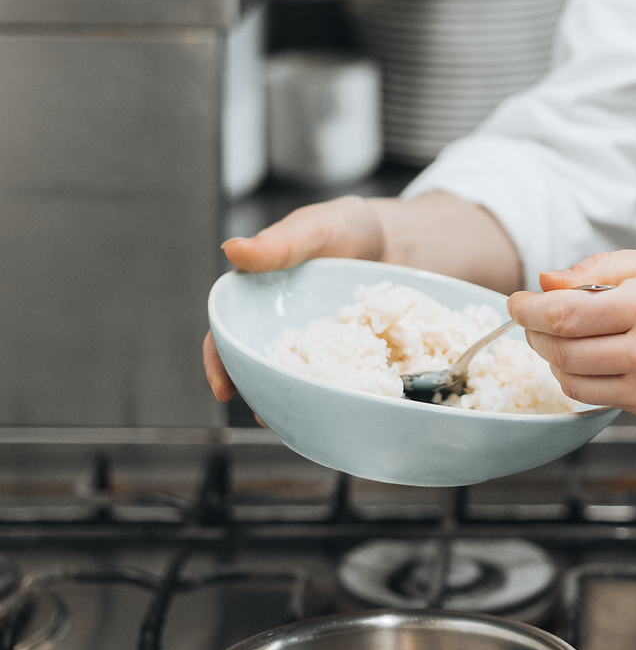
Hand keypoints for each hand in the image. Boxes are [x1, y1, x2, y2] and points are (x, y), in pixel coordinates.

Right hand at [203, 195, 388, 403]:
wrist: (402, 241)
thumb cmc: (348, 229)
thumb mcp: (316, 229)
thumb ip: (280, 242)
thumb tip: (231, 250)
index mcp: (259, 302)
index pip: (226, 337)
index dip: (219, 363)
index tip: (224, 389)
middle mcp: (283, 333)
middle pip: (259, 372)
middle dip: (258, 396)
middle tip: (267, 417)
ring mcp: (320, 352)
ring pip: (297, 387)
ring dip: (297, 407)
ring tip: (308, 419)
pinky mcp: (354, 363)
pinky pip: (341, 387)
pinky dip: (341, 400)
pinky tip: (350, 408)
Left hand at [509, 248, 635, 421]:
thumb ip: (606, 270)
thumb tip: (550, 281)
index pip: (562, 315)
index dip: (527, 310)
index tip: (516, 301)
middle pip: (560, 353)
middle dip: (535, 334)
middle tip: (533, 318)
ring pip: (575, 384)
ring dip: (555, 361)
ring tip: (564, 339)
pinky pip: (604, 400)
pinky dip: (588, 379)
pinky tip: (601, 358)